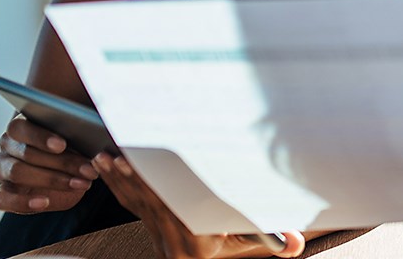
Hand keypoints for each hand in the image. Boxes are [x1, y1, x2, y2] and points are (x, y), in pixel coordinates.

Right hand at [0, 114, 97, 212]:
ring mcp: (1, 170)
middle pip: (27, 154)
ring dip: (52, 180)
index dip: (41, 137)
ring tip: (81, 183)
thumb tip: (99, 133)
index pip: (21, 128)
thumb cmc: (63, 149)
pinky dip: (22, 202)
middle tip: (89, 170)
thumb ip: (78, 132)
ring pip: (18, 173)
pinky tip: (44, 202)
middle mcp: (7, 147)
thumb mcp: (72, 137)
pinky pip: (1, 199)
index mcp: (20, 127)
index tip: (63, 145)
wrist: (45, 174)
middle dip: (62, 163)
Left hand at [93, 154, 305, 258]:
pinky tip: (105, 165)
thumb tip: (296, 243)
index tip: (151, 168)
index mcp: (194, 240)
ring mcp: (156, 231)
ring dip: (118, 178)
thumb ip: (271, 241)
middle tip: (119, 153)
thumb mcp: (246, 244)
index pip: (175, 208)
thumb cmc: (222, 249)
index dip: (160, 187)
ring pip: (134, 201)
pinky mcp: (147, 223)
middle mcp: (171, 237)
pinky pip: (128, 203)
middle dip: (133, 176)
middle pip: (149, 201)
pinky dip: (116, 183)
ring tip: (105, 157)